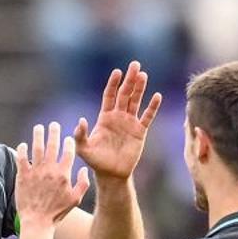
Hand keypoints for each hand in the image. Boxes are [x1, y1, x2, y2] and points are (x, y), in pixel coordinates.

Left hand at [15, 122, 90, 226]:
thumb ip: (83, 183)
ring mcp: (35, 172)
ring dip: (38, 135)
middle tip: (53, 125)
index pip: (68, 151)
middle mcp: (50, 170)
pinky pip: (21, 158)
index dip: (68, 142)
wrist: (37, 222)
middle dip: (54, 131)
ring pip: (37, 147)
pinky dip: (22, 149)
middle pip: (52, 144)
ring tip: (39, 128)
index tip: (67, 139)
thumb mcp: (75, 200)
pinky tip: (23, 145)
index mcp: (64, 173)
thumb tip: (85, 168)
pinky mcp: (22, 176)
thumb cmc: (57, 213)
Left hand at [74, 61, 161, 181]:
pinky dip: (152, 107)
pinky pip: (147, 116)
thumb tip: (81, 120)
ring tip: (143, 75)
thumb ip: (80, 135)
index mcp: (105, 117)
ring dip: (140, 88)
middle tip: (135, 64)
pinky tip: (157, 96)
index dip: (113, 84)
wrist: (112, 174)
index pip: (110, 96)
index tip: (117, 72)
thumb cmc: (96, 161)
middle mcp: (118, 117)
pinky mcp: (140, 131)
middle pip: (125, 94)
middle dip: (129, 80)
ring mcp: (130, 123)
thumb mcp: (84, 149)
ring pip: (136, 101)